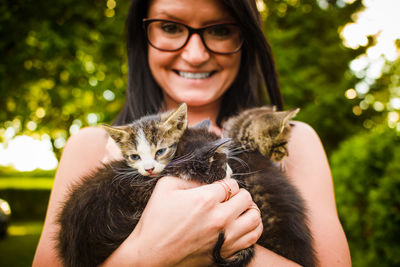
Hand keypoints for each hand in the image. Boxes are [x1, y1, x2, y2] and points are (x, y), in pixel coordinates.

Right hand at [120, 176, 261, 265]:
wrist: (150, 255)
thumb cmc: (155, 221)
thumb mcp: (166, 188)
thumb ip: (189, 178)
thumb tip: (207, 179)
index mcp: (205, 199)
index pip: (231, 183)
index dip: (226, 184)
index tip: (219, 188)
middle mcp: (219, 218)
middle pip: (246, 198)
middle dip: (238, 194)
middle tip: (230, 198)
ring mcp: (225, 237)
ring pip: (255, 217)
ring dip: (249, 210)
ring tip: (239, 210)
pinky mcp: (225, 252)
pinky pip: (252, 237)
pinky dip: (252, 228)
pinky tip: (242, 225)